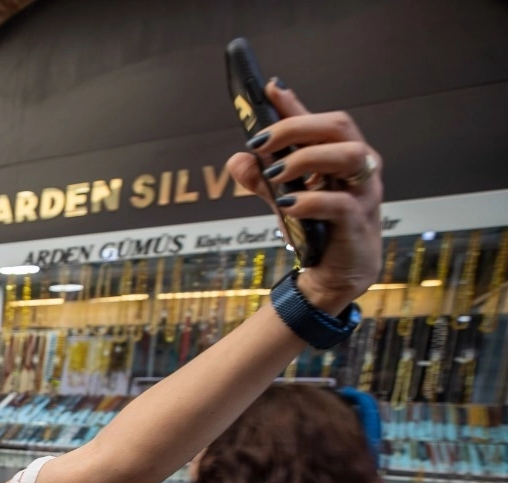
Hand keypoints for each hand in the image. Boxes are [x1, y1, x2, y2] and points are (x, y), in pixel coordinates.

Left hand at [225, 80, 381, 313]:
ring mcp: (362, 192)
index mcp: (339, 154)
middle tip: (261, 142)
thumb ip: (260, 178)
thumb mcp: (283, 199)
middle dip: (297, 127)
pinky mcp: (358, 222)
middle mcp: (357, 166)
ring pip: (348, 155)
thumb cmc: (317, 229)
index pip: (318, 119)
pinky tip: (287, 205)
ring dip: (306, 158)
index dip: (293, 102)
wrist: (337, 274)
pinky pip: (338, 203)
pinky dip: (309, 200)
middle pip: (338, 125)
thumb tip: (237, 159)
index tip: (268, 89)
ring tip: (274, 174)